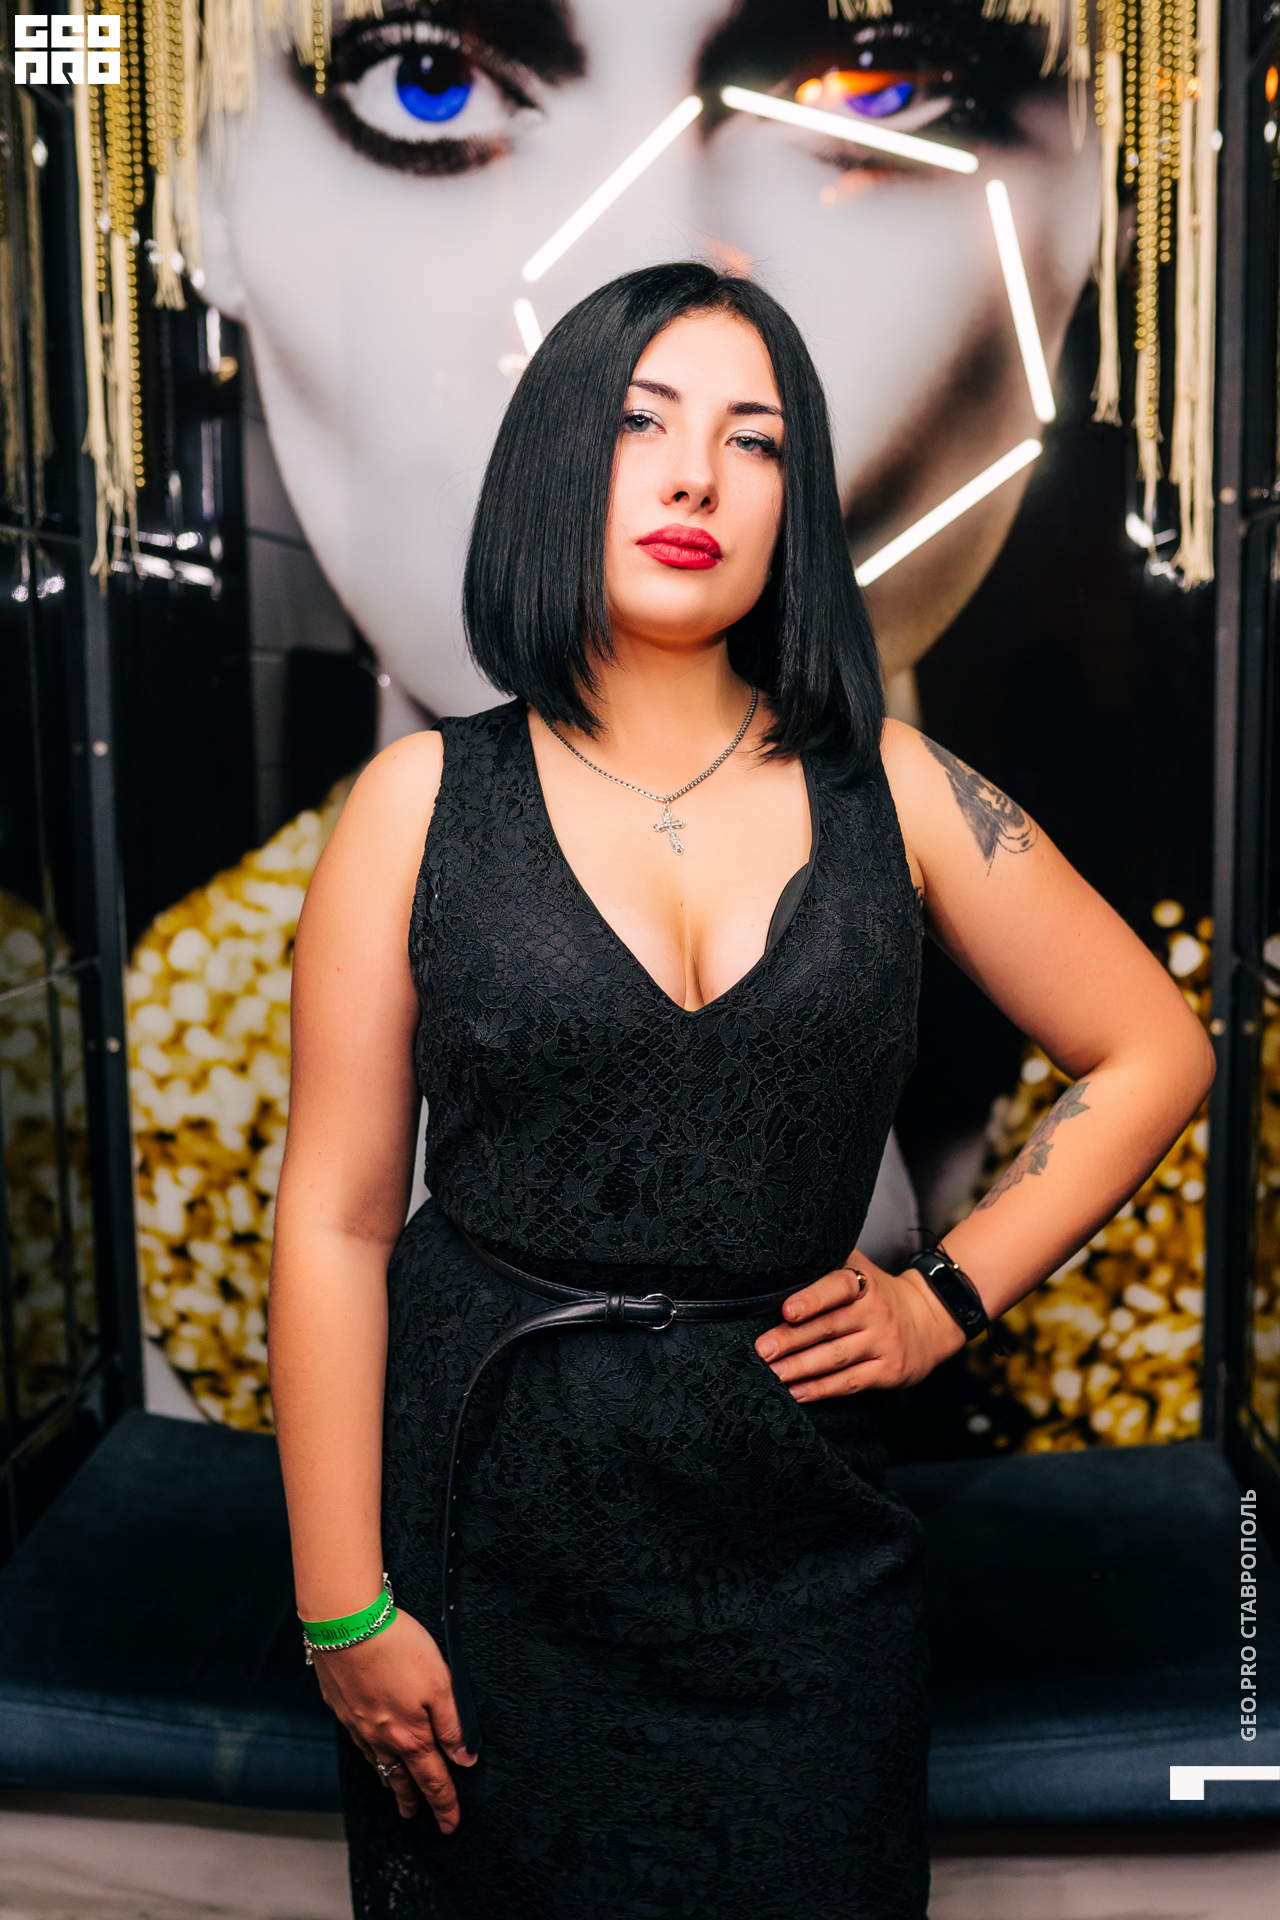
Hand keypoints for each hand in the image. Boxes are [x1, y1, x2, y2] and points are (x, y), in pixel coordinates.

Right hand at [310, 1609, 474, 1828]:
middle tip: (415, 1817)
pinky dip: (368, 1754)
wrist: (347, 1624)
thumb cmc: (399, 1648)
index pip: (432, 1780)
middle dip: (411, 1800)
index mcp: (410, 1735)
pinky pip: (359, 1741)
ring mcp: (358, 1724)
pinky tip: (369, 1748)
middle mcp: (382, 1737)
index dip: (444, 1804)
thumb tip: (465, 1760)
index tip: (451, 1825)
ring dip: (388, 1779)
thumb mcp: (441, 1683)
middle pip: (401, 1778)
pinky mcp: (341, 1706)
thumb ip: (453, 1724)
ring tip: (393, 1791)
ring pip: (376, 1762)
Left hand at [755, 1253, 965, 1400]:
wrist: (930, 1319)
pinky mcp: (888, 1371)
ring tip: (772, 1373)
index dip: (813, 1298)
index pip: (839, 1286)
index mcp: (865, 1284)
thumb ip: (828, 1261)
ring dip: (801, 1368)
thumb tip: (781, 1255)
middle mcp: (875, 1313)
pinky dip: (821, 1389)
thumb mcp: (860, 1268)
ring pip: (836, 1358)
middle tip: (762, 1349)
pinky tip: (797, 1392)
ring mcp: (883, 1343)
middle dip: (791, 1340)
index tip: (787, 1310)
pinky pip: (850, 1382)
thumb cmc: (878, 1293)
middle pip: (829, 1327)